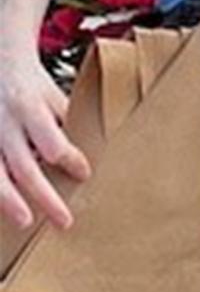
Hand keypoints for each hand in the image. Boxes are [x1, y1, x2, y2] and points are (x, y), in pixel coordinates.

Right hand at [0, 45, 90, 230]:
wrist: (0, 69)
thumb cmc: (33, 87)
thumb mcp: (55, 96)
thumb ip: (69, 122)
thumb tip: (98, 149)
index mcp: (31, 109)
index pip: (52, 142)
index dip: (70, 160)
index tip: (84, 174)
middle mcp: (6, 126)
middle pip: (25, 168)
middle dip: (45, 196)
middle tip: (64, 220)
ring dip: (10, 202)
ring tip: (26, 222)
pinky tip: (5, 211)